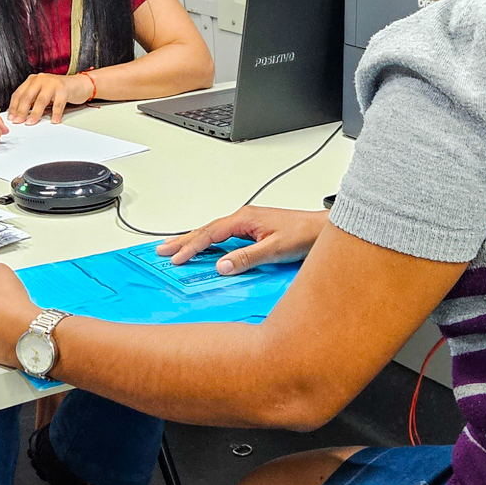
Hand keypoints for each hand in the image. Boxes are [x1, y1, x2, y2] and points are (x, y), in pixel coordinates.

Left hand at [8, 71, 94, 124]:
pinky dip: (56, 114)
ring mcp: (52, 83)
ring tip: (30, 122)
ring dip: (35, 113)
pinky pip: (58, 104)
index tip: (11, 117)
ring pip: (41, 100)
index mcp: (33, 80)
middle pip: (27, 97)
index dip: (13, 107)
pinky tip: (54, 121)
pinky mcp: (64, 89)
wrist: (79, 84)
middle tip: (18, 121)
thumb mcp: (42, 92)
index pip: (19, 94)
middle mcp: (41, 79)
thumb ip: (32, 100)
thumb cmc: (59, 90)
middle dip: (21, 111)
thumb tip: (20, 115)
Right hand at [158, 205, 328, 274]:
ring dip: (194, 241)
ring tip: (175, 250)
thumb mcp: (275, 249)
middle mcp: (244, 218)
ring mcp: (248, 224)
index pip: (210, 234)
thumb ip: (247, 257)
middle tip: (162, 251)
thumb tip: (222, 266)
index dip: (191, 247)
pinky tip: (203, 250)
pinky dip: (208, 243)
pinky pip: (223, 237)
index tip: (176, 259)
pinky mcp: (253, 231)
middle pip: (206, 231)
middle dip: (183, 241)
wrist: (322, 230)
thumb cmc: (304, 234)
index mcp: (245, 218)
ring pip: (213, 233)